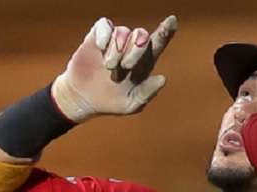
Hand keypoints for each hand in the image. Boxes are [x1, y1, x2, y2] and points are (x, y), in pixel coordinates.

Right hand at [51, 15, 177, 122]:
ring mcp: (115, 40)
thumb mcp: (132, 104)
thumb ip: (147, 93)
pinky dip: (104, 36)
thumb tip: (162, 79)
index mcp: (145, 62)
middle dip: (137, 49)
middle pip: (142, 34)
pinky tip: (100, 49)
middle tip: (126, 66)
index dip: (166, 31)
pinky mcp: (98, 36)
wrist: (85, 99)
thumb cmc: (112, 101)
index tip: (171, 21)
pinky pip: (105, 25)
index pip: (159, 42)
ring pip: (123, 31)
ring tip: (109, 66)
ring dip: (117, 50)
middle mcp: (132, 48)